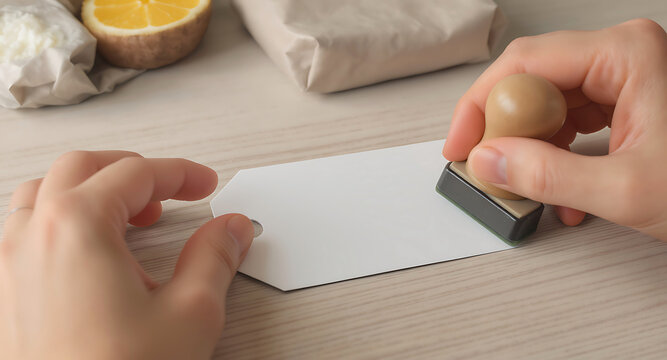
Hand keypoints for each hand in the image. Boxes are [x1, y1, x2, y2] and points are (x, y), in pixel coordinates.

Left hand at [0, 151, 253, 358]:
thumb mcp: (189, 313)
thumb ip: (215, 257)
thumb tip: (232, 228)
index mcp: (78, 226)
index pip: (136, 174)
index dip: (180, 174)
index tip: (205, 185)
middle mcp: (34, 237)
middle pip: (83, 168)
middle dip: (133, 172)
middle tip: (171, 193)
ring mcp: (9, 265)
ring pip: (45, 193)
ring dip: (91, 190)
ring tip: (130, 216)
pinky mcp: (6, 294)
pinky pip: (26, 230)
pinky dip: (62, 219)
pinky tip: (91, 249)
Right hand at [442, 19, 666, 239]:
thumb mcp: (626, 190)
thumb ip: (547, 176)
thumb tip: (488, 161)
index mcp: (627, 54)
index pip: (525, 64)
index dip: (481, 105)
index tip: (462, 144)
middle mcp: (623, 55)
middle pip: (532, 79)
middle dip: (503, 128)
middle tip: (486, 165)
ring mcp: (625, 76)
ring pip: (546, 101)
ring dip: (527, 146)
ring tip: (522, 182)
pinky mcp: (625, 100)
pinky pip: (568, 117)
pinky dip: (553, 152)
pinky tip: (557, 187)